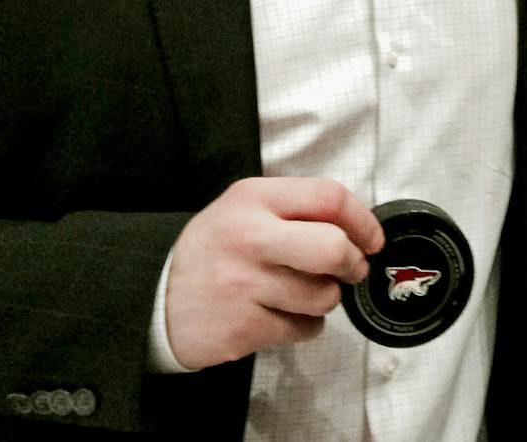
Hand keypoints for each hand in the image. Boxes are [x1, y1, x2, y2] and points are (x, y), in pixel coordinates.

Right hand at [164, 177, 384, 368]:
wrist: (153, 299)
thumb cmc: (215, 250)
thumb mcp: (245, 209)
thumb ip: (295, 208)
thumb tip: (358, 226)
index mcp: (253, 198)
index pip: (329, 197)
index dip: (363, 220)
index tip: (372, 239)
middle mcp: (248, 237)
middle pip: (333, 247)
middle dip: (353, 263)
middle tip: (351, 269)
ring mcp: (243, 285)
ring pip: (323, 295)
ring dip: (326, 298)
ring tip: (303, 293)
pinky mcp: (242, 329)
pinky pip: (303, 329)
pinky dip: (304, 325)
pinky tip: (283, 315)